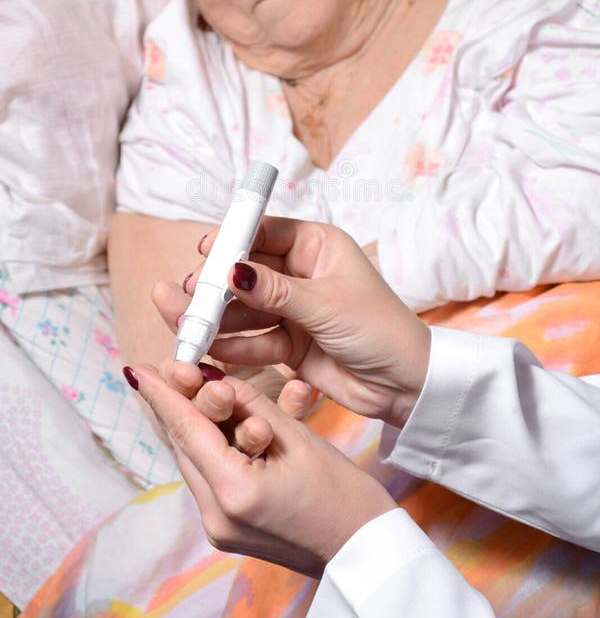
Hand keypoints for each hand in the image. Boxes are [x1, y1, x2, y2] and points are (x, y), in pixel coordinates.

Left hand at [126, 361, 396, 577]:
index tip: (138, 369)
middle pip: (185, 446)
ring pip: (194, 460)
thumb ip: (252, 405)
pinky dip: (211, 446)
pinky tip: (217, 421)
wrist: (361, 549)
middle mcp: (216, 514)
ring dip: (194, 424)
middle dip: (177, 404)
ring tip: (193, 388)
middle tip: (168, 368)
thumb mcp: (298, 438)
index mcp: (235, 491)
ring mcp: (218, 527)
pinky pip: (208, 476)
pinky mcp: (226, 529)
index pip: (189, 431)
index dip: (163, 395)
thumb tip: (215, 379)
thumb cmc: (342, 494)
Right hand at [156, 218, 430, 427]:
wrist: (406, 385)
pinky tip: (213, 349)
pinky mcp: (289, 344)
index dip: (233, 239)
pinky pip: (255, 340)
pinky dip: (235, 346)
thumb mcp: (325, 304)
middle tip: (192, 293)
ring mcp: (294, 310)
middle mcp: (302, 274)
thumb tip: (232, 270)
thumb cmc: (379, 329)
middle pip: (248, 272)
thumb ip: (275, 291)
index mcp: (317, 247)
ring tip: (191, 324)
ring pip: (247, 309)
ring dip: (220, 318)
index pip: (266, 232)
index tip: (205, 249)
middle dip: (219, 284)